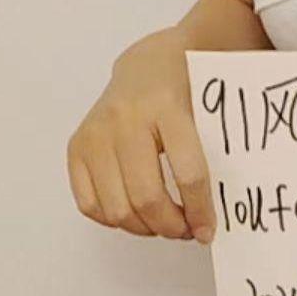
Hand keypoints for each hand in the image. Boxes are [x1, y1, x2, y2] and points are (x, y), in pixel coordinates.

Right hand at [66, 32, 216, 242]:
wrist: (149, 64)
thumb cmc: (185, 89)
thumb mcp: (208, 109)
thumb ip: (216, 153)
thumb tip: (219, 215)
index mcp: (166, 105)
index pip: (188, 172)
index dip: (200, 210)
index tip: (208, 230)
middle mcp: (125, 118)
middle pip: (147, 197)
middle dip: (171, 226)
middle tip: (186, 231)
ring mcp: (96, 133)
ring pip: (117, 208)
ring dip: (144, 228)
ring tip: (163, 224)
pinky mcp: (77, 146)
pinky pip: (89, 204)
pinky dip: (113, 219)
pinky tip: (135, 212)